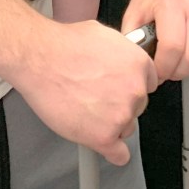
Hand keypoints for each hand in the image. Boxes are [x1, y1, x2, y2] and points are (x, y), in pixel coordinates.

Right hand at [12, 19, 157, 164]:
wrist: (39, 58)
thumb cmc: (63, 45)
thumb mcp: (103, 34)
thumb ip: (121, 52)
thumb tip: (122, 60)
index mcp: (138, 64)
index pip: (148, 83)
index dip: (129, 84)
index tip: (118, 87)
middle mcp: (134, 90)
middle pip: (137, 106)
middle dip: (119, 103)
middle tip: (95, 95)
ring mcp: (121, 115)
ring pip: (126, 128)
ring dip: (111, 123)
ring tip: (86, 109)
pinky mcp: (104, 137)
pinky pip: (119, 155)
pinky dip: (111, 150)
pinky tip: (98, 137)